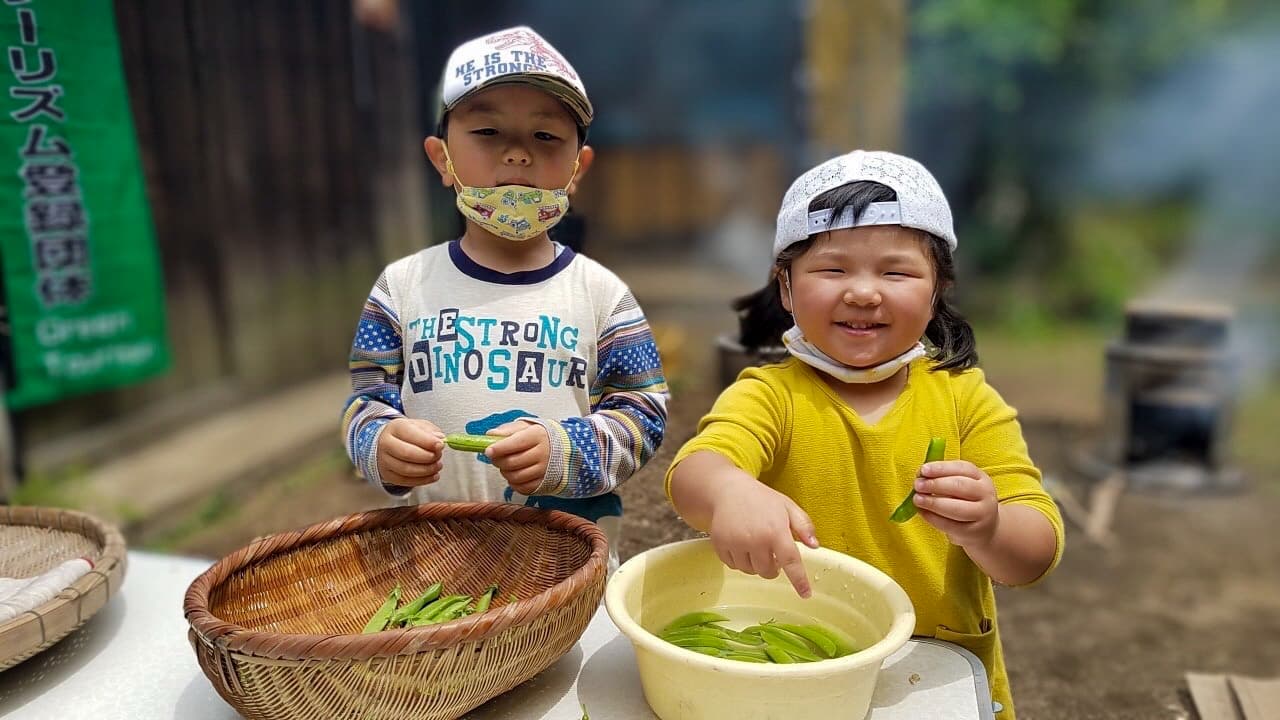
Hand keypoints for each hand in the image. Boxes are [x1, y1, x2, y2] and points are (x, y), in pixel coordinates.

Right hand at [376, 418, 444, 486]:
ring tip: (438, 465)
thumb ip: (431, 431)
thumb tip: (440, 439)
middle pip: (407, 453)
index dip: (427, 441)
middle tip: (439, 456)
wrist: (389, 444)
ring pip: (406, 469)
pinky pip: (405, 481)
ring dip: (426, 470)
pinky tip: (433, 475)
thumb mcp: (420, 426)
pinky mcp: (388, 475)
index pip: (410, 434)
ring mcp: (384, 461)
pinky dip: (423, 480)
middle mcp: (386, 444)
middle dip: (427, 457)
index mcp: (396, 428)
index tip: (441, 445)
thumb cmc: (408, 434)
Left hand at [485, 420, 550, 494]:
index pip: (515, 443)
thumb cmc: (537, 436)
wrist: (560, 449)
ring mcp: (545, 470)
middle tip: (494, 457)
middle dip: (498, 461)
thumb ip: (506, 430)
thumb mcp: (524, 427)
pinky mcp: (543, 483)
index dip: (499, 448)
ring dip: (505, 472)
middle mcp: (544, 453)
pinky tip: (514, 473)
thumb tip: (490, 435)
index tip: (488, 450)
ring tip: (505, 465)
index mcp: (538, 435)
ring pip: (515, 477)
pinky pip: (522, 488)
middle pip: (513, 462)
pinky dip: (513, 483)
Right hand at [707, 478, 819, 597]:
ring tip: (755, 545)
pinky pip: (733, 566)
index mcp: (776, 531)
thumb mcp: (787, 506)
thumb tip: (815, 546)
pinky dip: (739, 560)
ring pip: (749, 570)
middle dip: (772, 567)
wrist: (728, 490)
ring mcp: (735, 543)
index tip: (805, 595)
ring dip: (755, 564)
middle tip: (771, 551)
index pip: (791, 562)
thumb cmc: (762, 499)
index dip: (799, 581)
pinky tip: (740, 543)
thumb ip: (804, 526)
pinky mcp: (720, 545)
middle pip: (767, 572)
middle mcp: (755, 539)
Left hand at [912, 460, 999, 548]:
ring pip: (957, 508)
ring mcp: (982, 514)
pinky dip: (933, 518)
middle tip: (917, 485)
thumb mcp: (960, 486)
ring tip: (917, 499)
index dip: (941, 468)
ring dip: (933, 502)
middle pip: (960, 486)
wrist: (983, 529)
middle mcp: (986, 494)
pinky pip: (950, 525)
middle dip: (936, 484)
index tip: (923, 470)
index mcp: (981, 478)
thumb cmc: (965, 502)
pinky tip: (922, 512)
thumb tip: (920, 475)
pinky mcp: (973, 532)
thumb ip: (942, 478)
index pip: (962, 468)